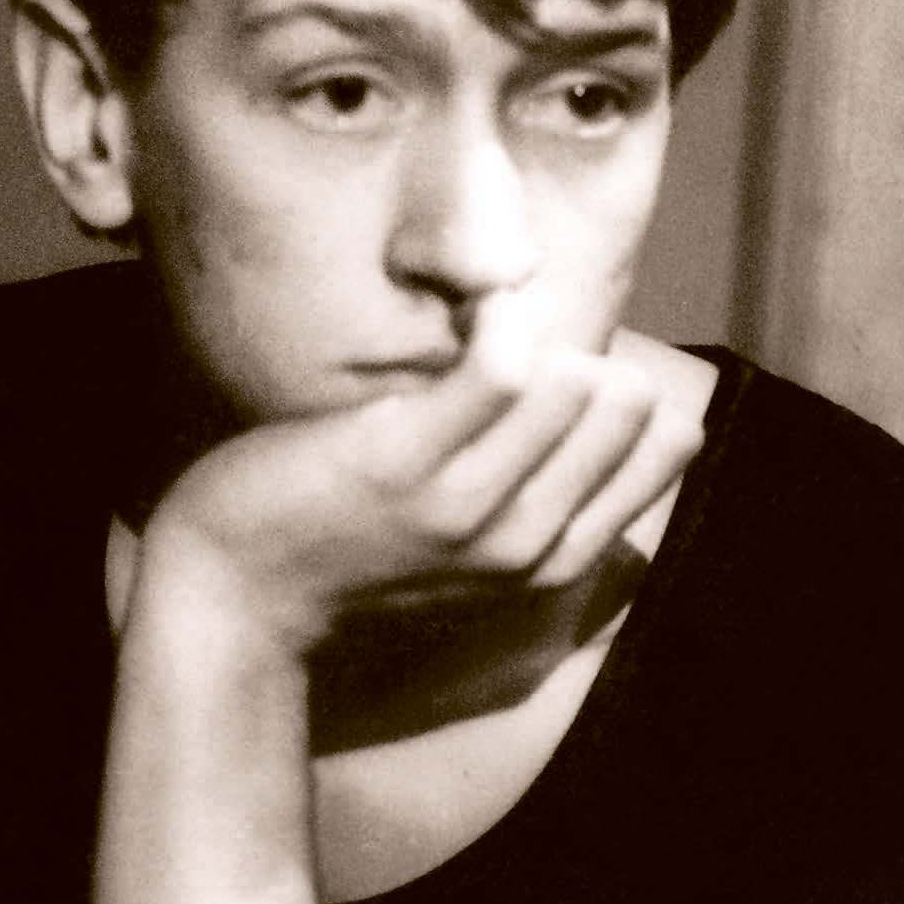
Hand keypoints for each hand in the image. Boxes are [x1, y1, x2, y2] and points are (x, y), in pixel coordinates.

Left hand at [140, 296, 704, 649]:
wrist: (239, 594)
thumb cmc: (354, 551)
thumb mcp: (473, 547)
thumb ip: (541, 494)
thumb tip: (611, 408)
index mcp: (551, 562)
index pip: (663, 455)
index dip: (631, 395)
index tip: (571, 378)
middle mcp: (523, 544)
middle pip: (624, 413)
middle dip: (586, 356)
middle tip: (514, 353)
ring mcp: (464, 507)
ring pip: (569, 389)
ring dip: (539, 336)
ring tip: (492, 328)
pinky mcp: (402, 464)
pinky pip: (498, 371)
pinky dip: (501, 323)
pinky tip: (478, 309)